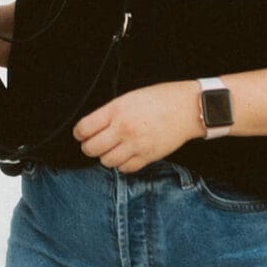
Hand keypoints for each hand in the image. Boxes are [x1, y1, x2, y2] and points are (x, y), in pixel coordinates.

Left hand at [73, 81, 198, 173]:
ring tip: (111, 149)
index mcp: (116, 110)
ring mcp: (135, 145)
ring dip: (106, 156)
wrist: (187, 108)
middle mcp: (123, 129)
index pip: (84, 129)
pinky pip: (125, 169)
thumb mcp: (129, 97)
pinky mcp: (147, 157)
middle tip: (93, 143)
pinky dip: (122, 164)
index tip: (81, 134)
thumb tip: (94, 126)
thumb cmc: (160, 98)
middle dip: (89, 147)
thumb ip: (110, 112)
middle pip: (91, 148)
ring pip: (106, 161)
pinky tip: (126, 155)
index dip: (79, 133)